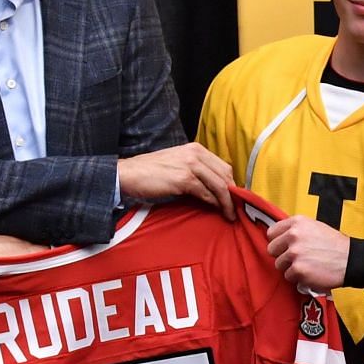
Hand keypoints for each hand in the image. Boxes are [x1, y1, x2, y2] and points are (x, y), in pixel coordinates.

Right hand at [115, 143, 235, 219]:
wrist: (127, 174)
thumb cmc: (150, 172)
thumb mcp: (178, 165)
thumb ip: (196, 172)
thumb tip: (215, 189)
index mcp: (196, 149)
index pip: (224, 166)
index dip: (232, 184)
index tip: (236, 198)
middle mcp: (195, 153)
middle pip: (226, 175)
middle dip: (233, 194)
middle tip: (236, 209)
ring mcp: (190, 165)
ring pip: (220, 185)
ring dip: (227, 203)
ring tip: (230, 215)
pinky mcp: (184, 179)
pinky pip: (207, 194)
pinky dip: (214, 204)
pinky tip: (217, 212)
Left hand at [266, 214, 350, 290]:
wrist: (351, 260)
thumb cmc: (335, 245)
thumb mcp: (315, 227)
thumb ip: (296, 230)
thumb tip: (280, 237)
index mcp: (297, 222)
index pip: (271, 233)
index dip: (278, 242)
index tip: (284, 247)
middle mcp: (294, 235)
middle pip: (272, 250)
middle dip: (282, 255)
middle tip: (296, 258)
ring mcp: (295, 253)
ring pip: (279, 265)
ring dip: (290, 268)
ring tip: (306, 265)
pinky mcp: (298, 269)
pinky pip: (289, 276)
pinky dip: (298, 278)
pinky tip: (310, 273)